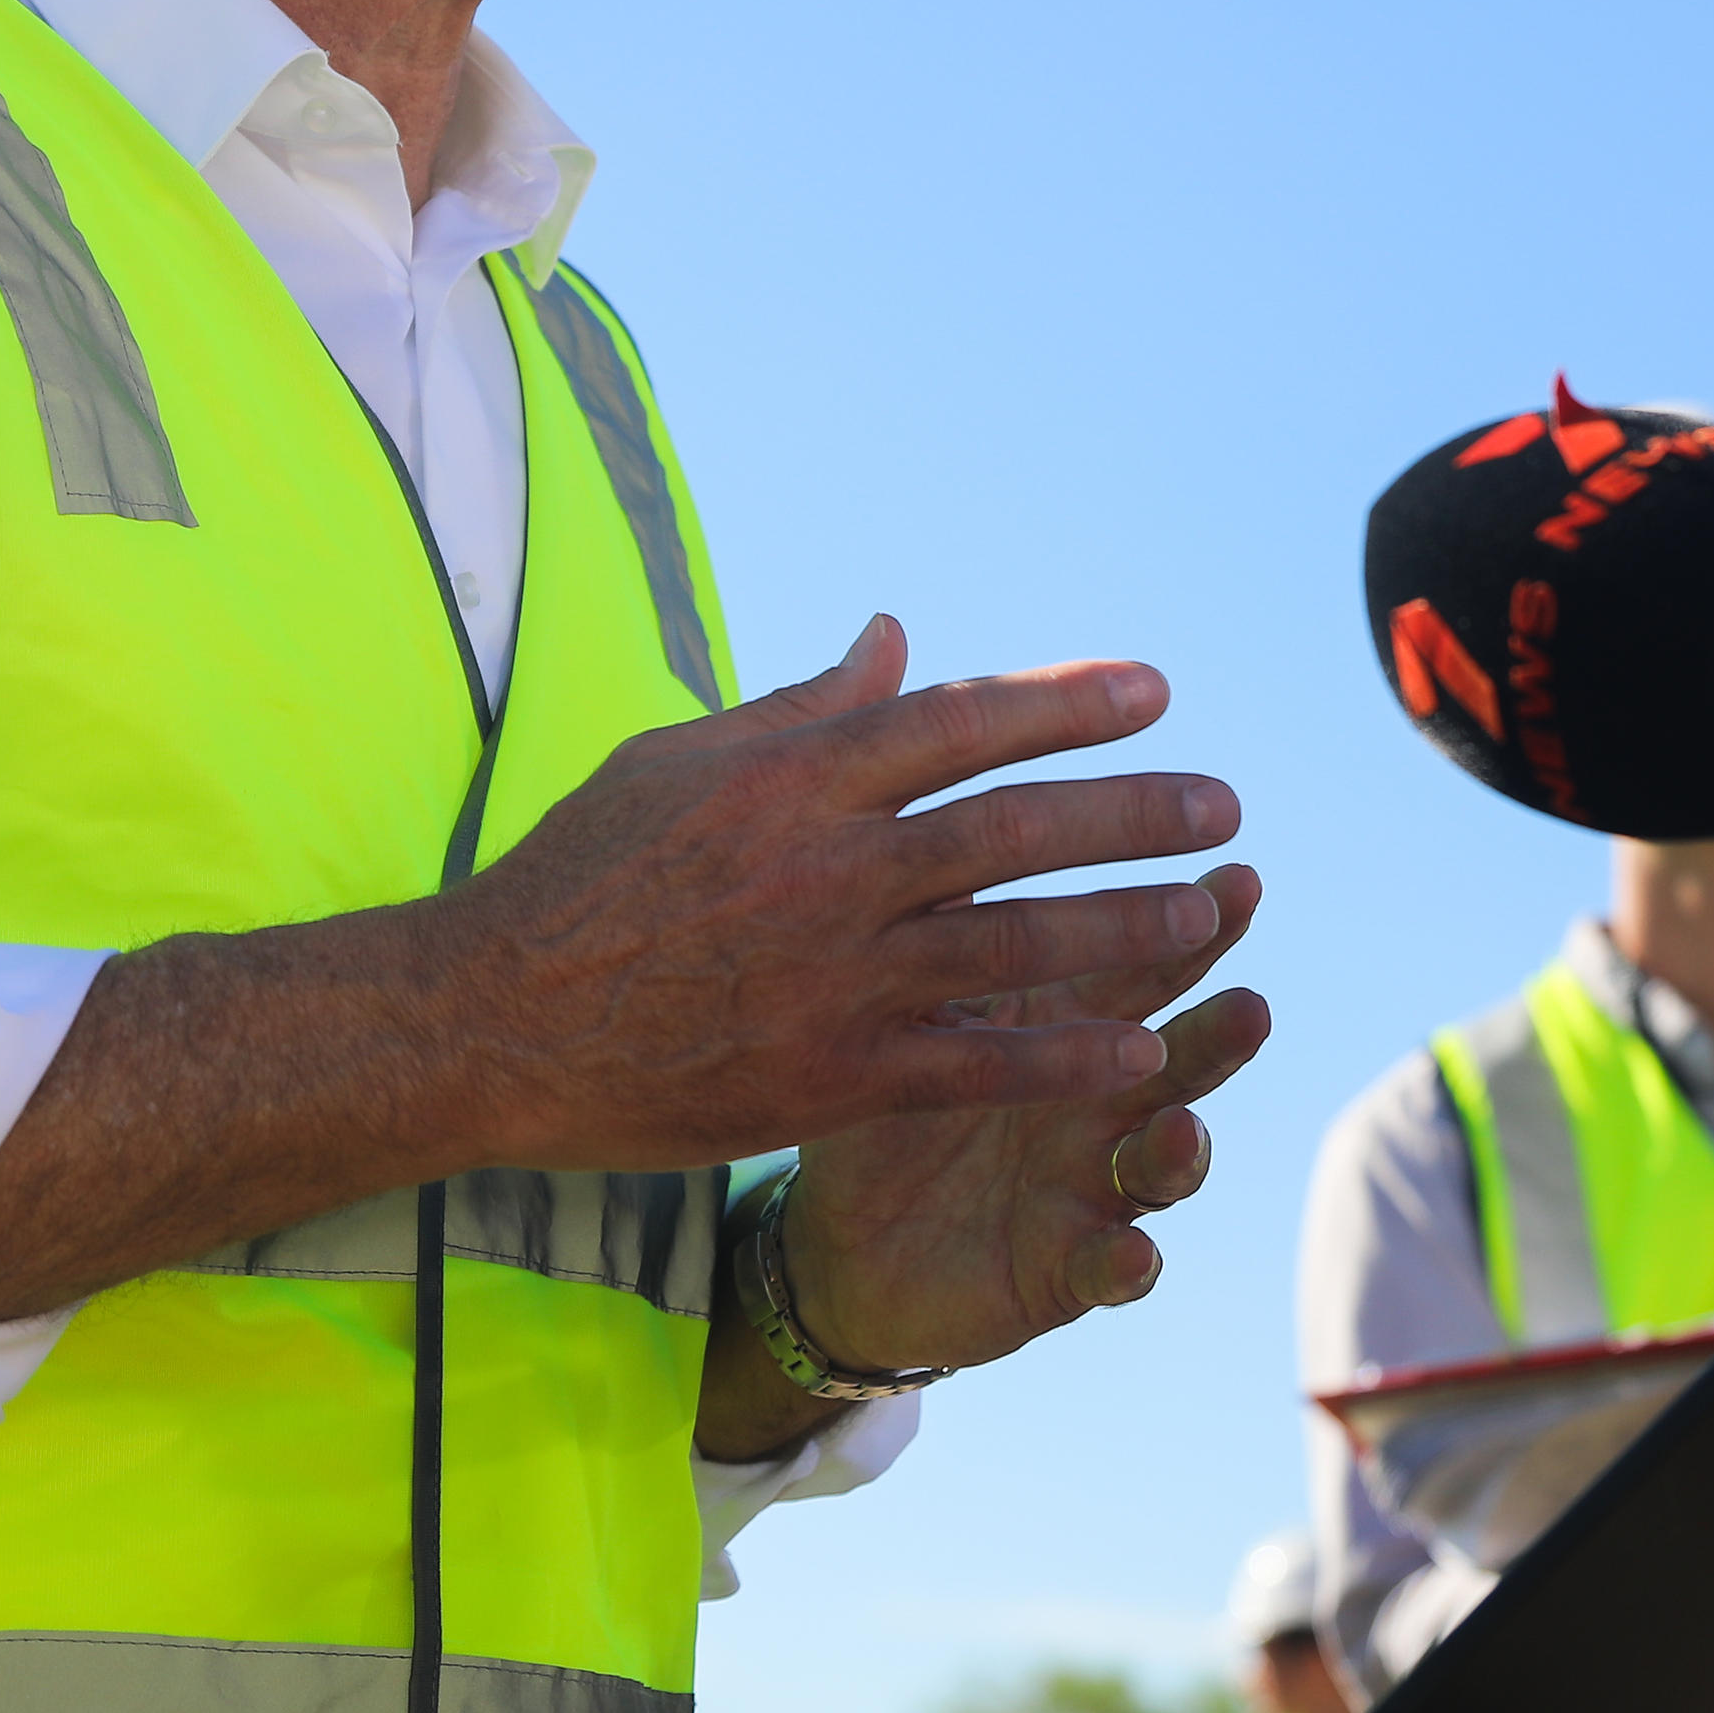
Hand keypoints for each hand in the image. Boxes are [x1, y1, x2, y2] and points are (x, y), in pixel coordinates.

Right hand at [0, 615, 1238, 1329]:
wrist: (492, 1018)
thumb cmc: (579, 875)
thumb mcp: (679, 759)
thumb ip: (802, 707)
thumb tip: (896, 638)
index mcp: (796, 776)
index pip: (961, 720)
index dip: (1068, 703)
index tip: (1153, 690)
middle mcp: (832, 865)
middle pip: (1016, 826)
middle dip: (1135, 809)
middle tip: (1221, 801)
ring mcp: (835, 974)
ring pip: (1018, 940)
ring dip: (1129, 924)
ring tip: (1214, 909)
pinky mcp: (829, 1074)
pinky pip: (975, 1062)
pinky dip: (1063, 1055)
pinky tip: (1141, 1047)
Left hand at [699, 849, 1270, 1464]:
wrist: (847, 1238)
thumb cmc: (888, 1086)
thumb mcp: (921, 994)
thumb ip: (955, 912)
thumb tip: (947, 785)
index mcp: (1073, 1019)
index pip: (1149, 959)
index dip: (1200, 924)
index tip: (1238, 875)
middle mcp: (1105, 1099)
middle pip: (1182, 1056)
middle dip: (1219, 1031)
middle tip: (1251, 1001)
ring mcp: (1096, 1185)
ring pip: (1164, 1163)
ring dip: (1182, 1147)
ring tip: (1182, 1126)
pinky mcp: (1068, 1270)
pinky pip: (1108, 1271)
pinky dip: (1124, 1264)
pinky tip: (1132, 1251)